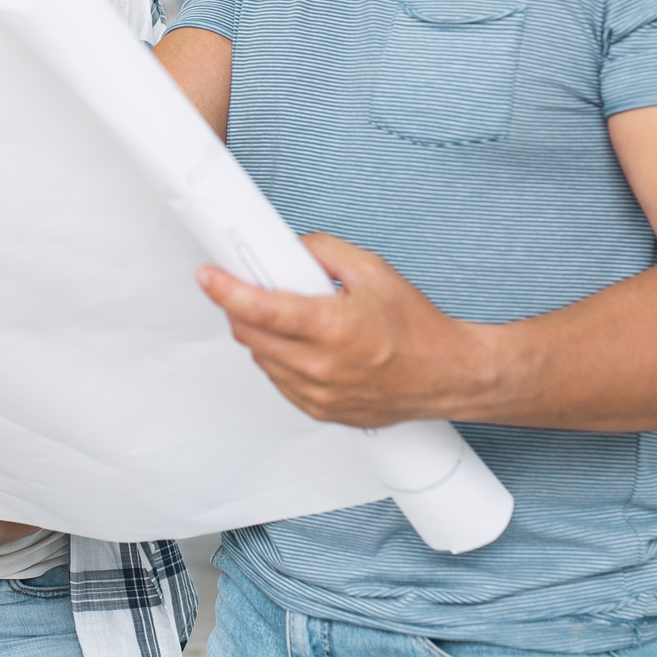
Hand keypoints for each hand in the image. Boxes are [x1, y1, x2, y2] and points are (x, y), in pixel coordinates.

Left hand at [197, 232, 491, 427]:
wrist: (447, 375)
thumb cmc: (418, 329)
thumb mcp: (373, 271)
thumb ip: (325, 251)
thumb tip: (291, 245)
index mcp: (332, 328)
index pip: (260, 309)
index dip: (225, 290)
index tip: (208, 276)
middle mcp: (321, 366)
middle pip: (250, 335)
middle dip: (242, 308)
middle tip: (252, 289)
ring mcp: (318, 394)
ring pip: (261, 359)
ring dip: (263, 335)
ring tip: (294, 319)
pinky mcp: (320, 411)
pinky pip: (279, 381)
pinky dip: (280, 360)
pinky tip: (304, 345)